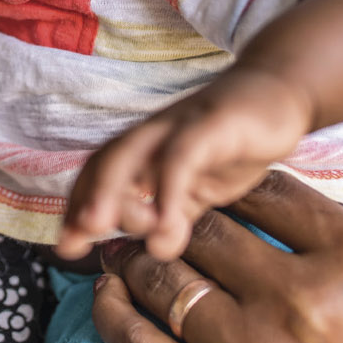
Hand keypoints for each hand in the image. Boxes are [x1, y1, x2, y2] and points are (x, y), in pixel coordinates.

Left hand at [61, 70, 311, 261]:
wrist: (278, 94)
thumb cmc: (232, 145)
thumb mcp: (198, 188)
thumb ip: (175, 216)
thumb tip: (154, 248)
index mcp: (146, 150)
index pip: (100, 174)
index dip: (78, 207)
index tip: (65, 247)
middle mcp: (152, 135)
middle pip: (106, 162)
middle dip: (85, 199)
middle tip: (72, 241)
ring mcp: (178, 125)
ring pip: (132, 153)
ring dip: (112, 191)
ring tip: (104, 229)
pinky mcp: (210, 123)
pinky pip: (182, 155)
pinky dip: (167, 187)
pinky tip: (167, 224)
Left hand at [92, 171, 342, 342]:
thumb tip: (311, 160)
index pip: (266, 193)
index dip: (230, 182)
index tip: (212, 183)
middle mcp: (301, 305)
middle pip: (209, 227)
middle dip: (177, 213)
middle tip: (150, 205)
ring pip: (168, 274)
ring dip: (137, 254)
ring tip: (126, 243)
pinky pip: (141, 342)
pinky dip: (116, 311)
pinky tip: (113, 290)